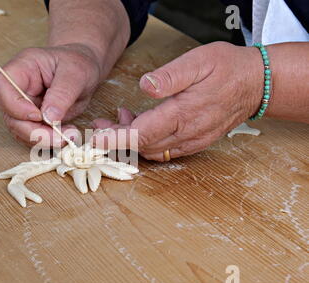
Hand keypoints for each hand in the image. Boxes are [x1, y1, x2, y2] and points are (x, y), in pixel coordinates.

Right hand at [0, 43, 101, 146]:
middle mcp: (17, 89)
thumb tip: (48, 118)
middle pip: (10, 116)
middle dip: (34, 132)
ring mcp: (23, 106)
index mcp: (22, 69)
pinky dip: (48, 141)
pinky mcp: (33, 120)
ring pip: (20, 131)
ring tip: (69, 134)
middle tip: (60, 137)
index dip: (15, 107)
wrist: (84, 69)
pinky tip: (66, 134)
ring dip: (43, 139)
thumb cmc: (78, 63)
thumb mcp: (75, 73)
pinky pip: (33, 136)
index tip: (38, 116)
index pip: (2, 89)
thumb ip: (62, 94)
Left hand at [92, 42, 263, 160]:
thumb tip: (144, 85)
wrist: (256, 84)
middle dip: (117, 138)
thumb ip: (170, 76)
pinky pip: (163, 150)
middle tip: (101, 123)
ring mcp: (191, 141)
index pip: (142, 134)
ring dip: (131, 139)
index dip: (116, 138)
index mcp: (183, 114)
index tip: (95, 141)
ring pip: (152, 150)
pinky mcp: (194, 143)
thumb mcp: (198, 62)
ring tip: (120, 117)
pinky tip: (141, 122)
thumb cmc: (227, 69)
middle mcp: (186, 134)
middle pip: (142, 145)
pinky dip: (147, 140)